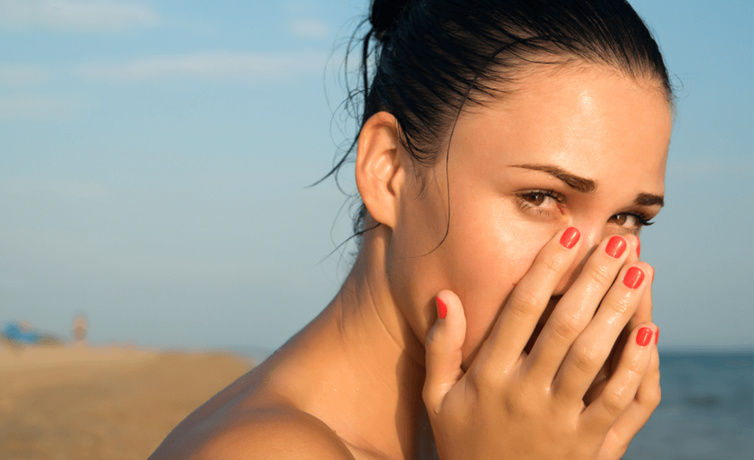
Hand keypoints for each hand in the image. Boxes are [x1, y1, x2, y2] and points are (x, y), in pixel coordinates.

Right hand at [423, 228, 658, 459]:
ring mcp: (560, 420)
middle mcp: (526, 393)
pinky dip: (636, 364)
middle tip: (618, 240)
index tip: (570, 233)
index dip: (547, 268)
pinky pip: (618, 400)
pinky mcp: (588, 444)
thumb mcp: (436, 398)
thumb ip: (440, 348)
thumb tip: (446, 296)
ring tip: (641, 270)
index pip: (522, 310)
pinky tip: (650, 329)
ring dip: (621, 309)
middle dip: (594, 277)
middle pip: (565, 325)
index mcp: (489, 377)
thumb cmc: (462, 442)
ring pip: (595, 356)